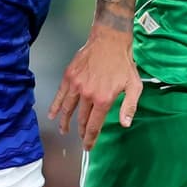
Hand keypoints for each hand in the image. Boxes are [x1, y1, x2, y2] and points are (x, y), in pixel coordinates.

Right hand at [49, 25, 139, 150]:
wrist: (110, 40)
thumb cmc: (123, 63)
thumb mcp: (134, 86)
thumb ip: (129, 106)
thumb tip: (124, 124)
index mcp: (103, 99)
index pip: (94, 125)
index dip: (90, 138)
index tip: (88, 146)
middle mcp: (88, 94)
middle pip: (81, 119)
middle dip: (81, 132)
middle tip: (81, 139)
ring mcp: (76, 85)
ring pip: (68, 110)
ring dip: (65, 123)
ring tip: (64, 131)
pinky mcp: (69, 76)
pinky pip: (60, 95)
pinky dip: (55, 107)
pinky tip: (53, 115)